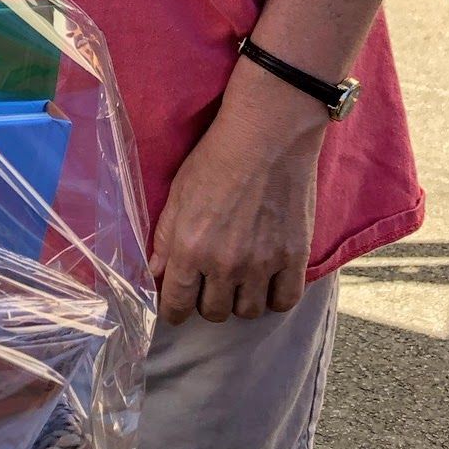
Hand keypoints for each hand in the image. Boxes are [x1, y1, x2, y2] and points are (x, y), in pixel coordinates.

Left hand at [150, 63, 325, 324]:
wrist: (267, 136)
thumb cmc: (216, 158)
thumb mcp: (178, 193)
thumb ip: (164, 238)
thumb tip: (155, 273)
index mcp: (190, 248)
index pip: (177, 305)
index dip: (173, 310)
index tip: (176, 305)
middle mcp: (225, 264)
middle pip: (213, 312)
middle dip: (206, 301)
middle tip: (209, 282)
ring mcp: (262, 264)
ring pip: (248, 312)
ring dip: (239, 301)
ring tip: (238, 281)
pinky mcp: (294, 258)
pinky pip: (284, 302)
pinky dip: (274, 298)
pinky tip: (267, 283)